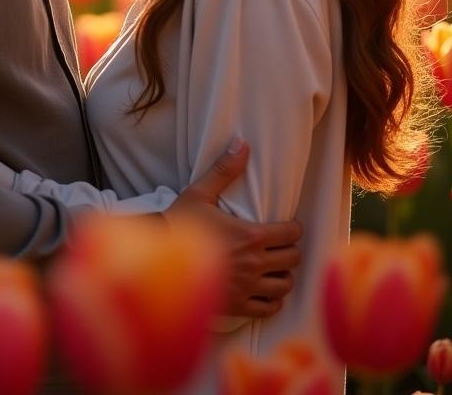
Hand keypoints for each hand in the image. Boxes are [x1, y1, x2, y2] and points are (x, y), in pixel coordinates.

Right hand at [164, 138, 301, 318]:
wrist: (158, 262)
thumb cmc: (179, 224)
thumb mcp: (199, 193)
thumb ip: (224, 170)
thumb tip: (241, 143)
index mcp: (250, 236)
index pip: (292, 234)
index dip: (292, 228)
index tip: (285, 226)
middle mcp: (254, 264)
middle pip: (293, 259)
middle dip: (289, 250)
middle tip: (278, 244)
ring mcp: (247, 287)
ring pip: (285, 285)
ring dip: (282, 275)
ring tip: (272, 267)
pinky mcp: (239, 306)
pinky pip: (270, 308)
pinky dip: (272, 300)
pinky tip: (262, 289)